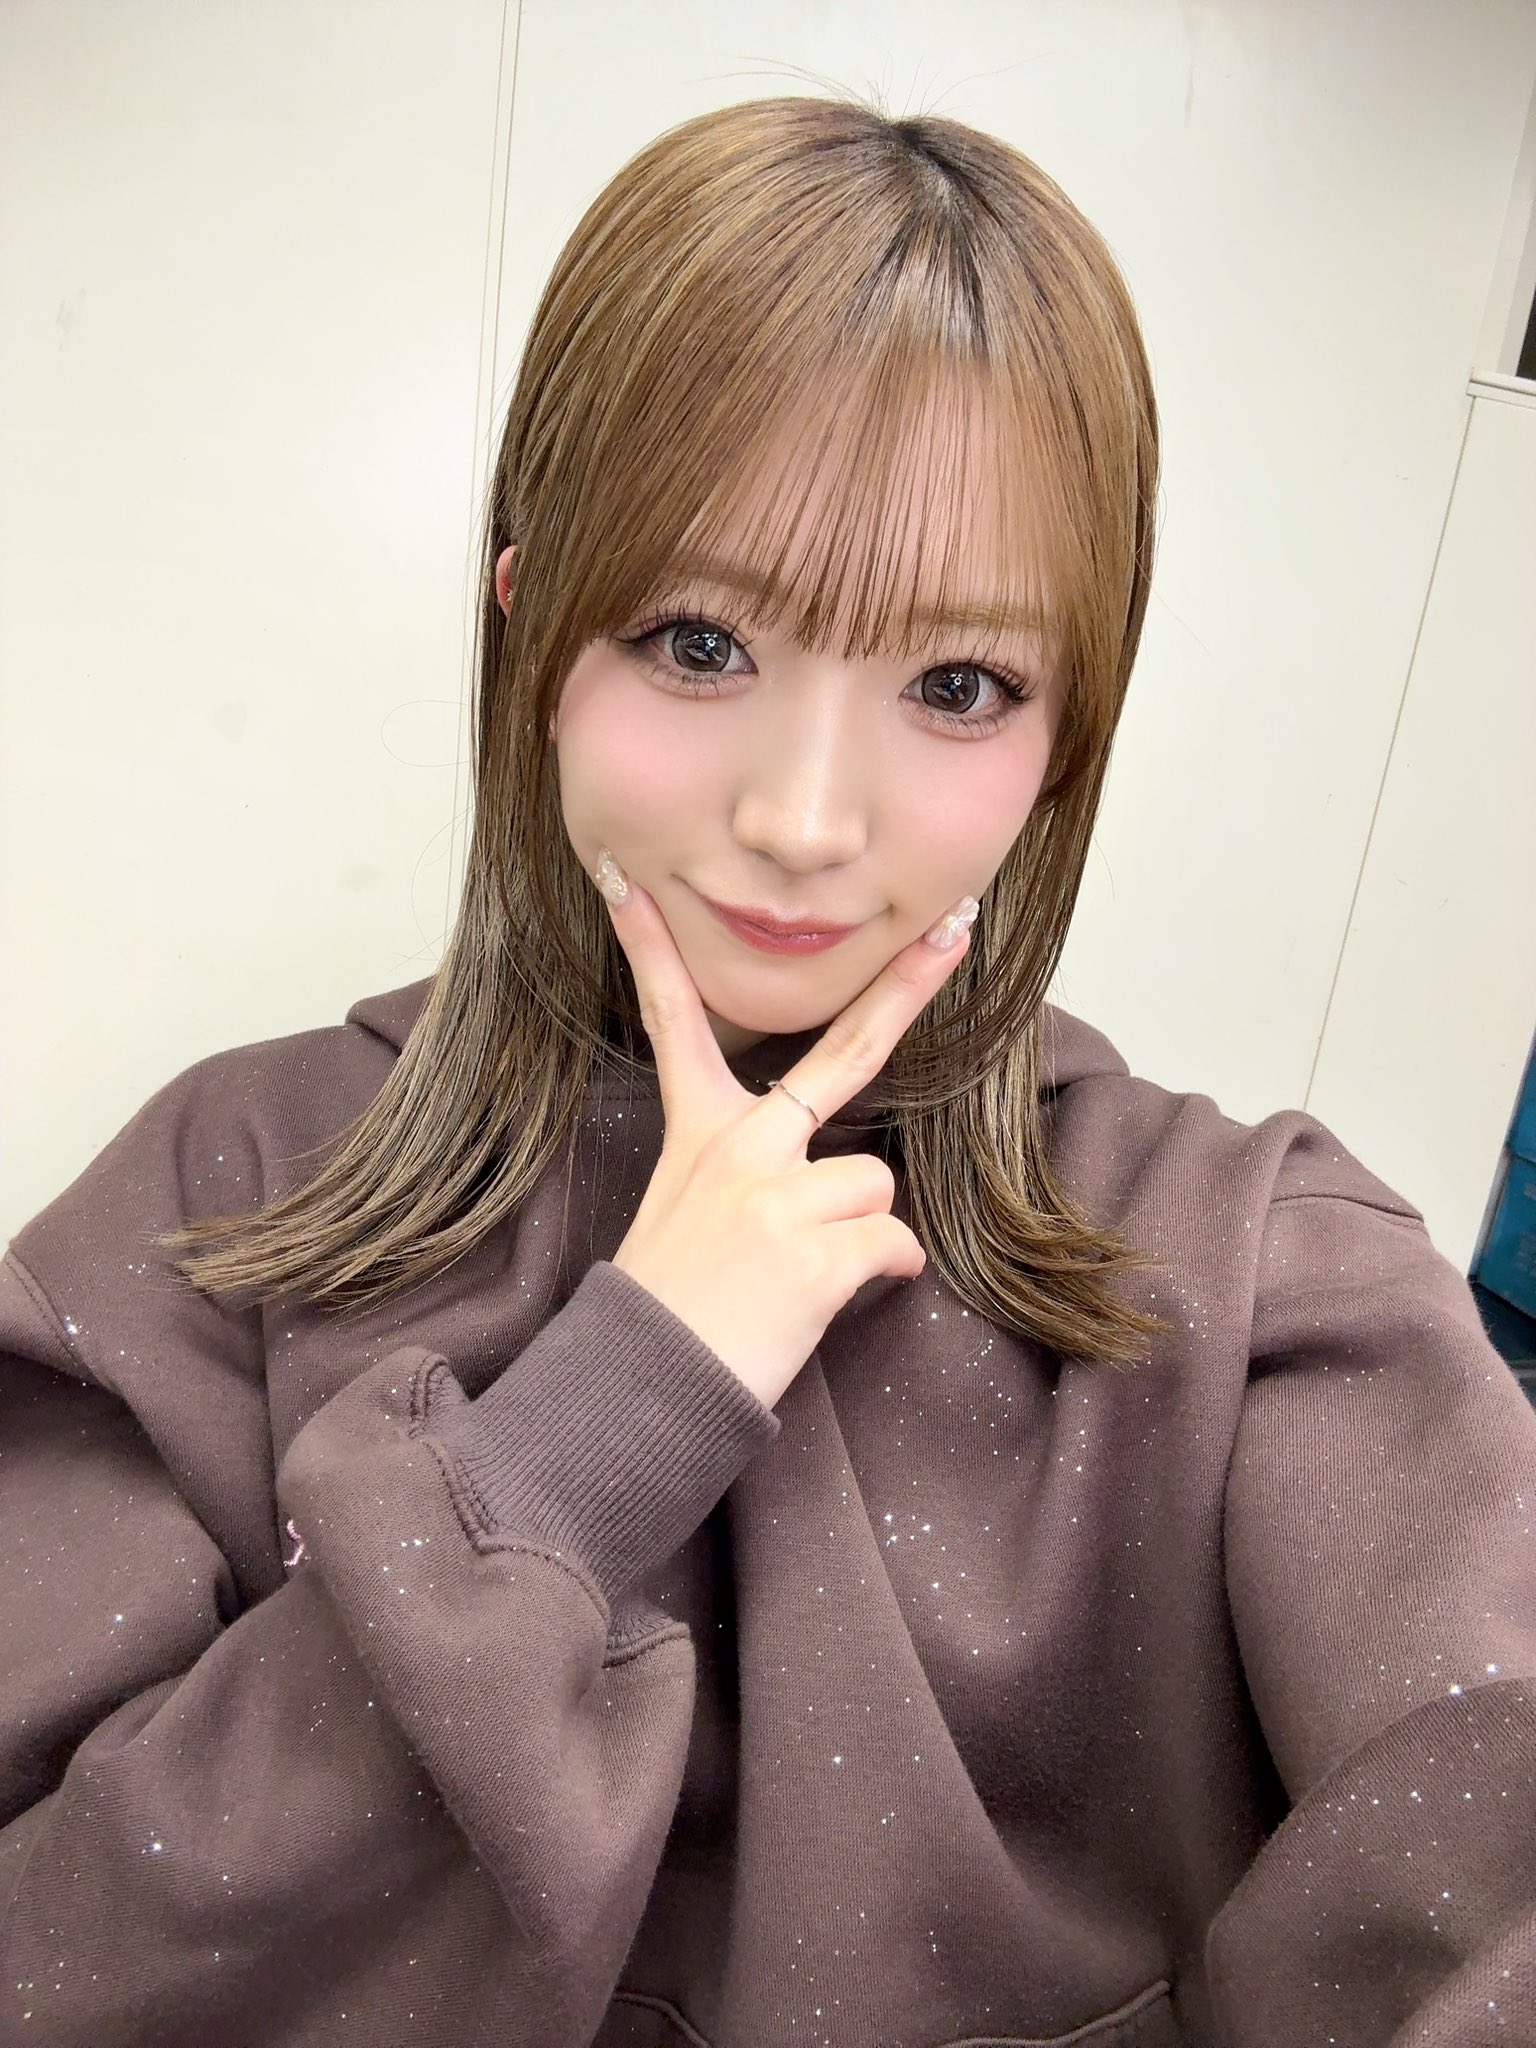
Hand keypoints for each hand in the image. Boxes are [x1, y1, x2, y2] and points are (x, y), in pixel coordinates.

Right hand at [598, 853, 976, 1409]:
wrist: (642, 1386)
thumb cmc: (668, 1305)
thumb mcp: (679, 1209)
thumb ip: (744, 1167)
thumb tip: (836, 1185)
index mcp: (701, 1130)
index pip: (671, 1020)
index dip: (651, 949)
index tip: (627, 884)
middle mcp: (741, 1145)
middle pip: (846, 1052)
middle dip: (906, 988)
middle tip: (956, 931)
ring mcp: (779, 1192)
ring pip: (875, 1184)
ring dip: (859, 1233)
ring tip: (799, 1275)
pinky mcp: (817, 1250)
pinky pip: (892, 1245)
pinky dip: (880, 1276)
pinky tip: (823, 1300)